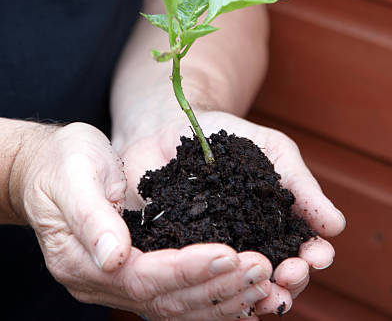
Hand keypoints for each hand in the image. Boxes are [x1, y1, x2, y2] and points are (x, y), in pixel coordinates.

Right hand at [10, 122, 274, 319]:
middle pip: (166, 299)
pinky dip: (212, 298)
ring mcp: (118, 282)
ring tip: (265, 281)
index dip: (189, 268)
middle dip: (217, 286)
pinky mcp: (136, 273)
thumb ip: (91, 217)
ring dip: (223, 298)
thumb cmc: (61, 164)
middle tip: (262, 268)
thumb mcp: (73, 177)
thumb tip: (115, 258)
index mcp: (82, 261)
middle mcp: (102, 282)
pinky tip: (242, 293)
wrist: (47, 168)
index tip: (230, 254)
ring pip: (177, 307)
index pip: (144, 275)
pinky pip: (177, 297)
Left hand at [119, 111, 345, 316]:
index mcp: (277, 226)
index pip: (303, 252)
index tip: (317, 257)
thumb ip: (302, 186)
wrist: (179, 122)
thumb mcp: (275, 151)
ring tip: (260, 295)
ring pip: (236, 286)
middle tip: (288, 276)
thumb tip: (337, 226)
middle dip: (288, 284)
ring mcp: (213, 251)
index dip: (314, 259)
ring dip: (253, 295)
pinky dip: (205, 285)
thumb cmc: (233, 137)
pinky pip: (192, 274)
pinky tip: (214, 288)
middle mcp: (248, 246)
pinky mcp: (178, 250)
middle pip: (274, 278)